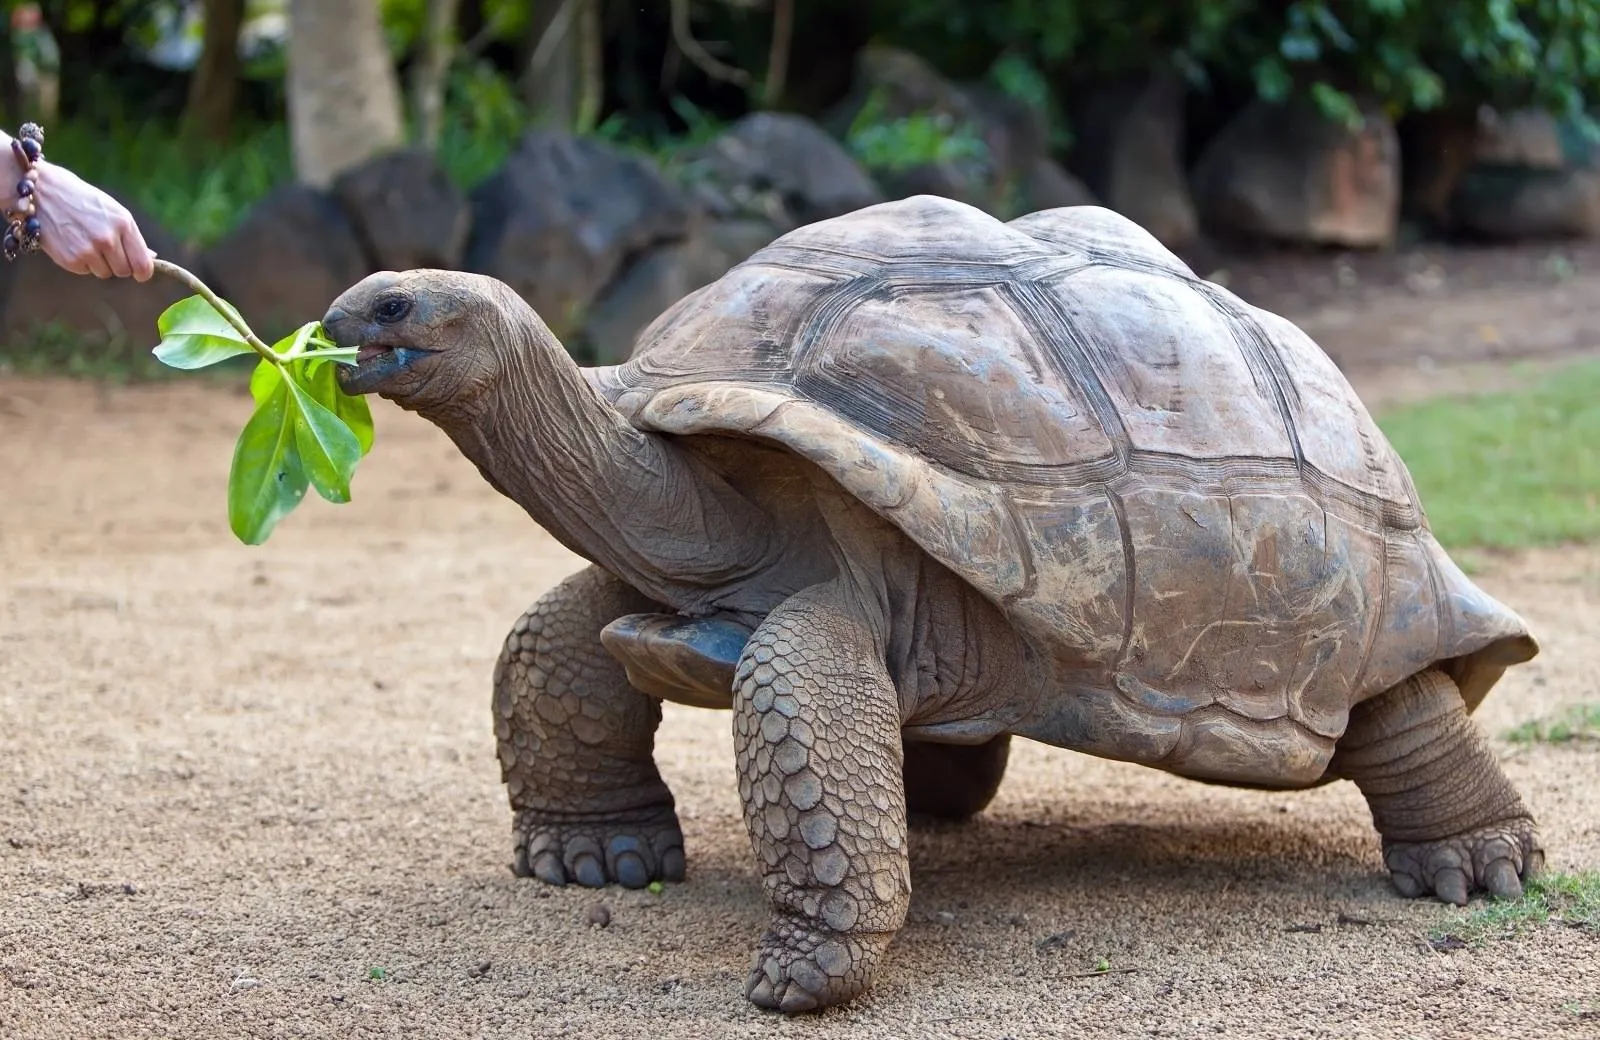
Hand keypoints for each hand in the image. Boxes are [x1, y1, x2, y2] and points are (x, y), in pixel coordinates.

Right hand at [32, 162, 156, 280]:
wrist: (42, 192)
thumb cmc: (82, 200)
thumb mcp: (112, 210)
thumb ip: (131, 236)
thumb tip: (152, 257)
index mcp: (123, 224)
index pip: (143, 265)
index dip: (142, 272)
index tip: (139, 272)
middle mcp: (107, 239)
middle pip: (124, 271)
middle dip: (118, 264)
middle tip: (104, 248)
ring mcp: (88, 250)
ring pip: (105, 273)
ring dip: (98, 263)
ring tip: (85, 241)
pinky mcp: (71, 260)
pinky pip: (86, 271)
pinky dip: (81, 262)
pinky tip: (72, 243)